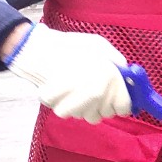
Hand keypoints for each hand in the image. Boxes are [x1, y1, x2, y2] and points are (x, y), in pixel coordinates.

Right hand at [5, 23, 131, 121]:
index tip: (116, 96)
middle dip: (102, 104)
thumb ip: (115, 60)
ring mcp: (78, 103)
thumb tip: (125, 73)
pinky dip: (67, 106)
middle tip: (93, 88)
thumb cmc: (69, 46)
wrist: (36, 49)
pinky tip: (64, 94)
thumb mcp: (98, 45)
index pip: (123, 107)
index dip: (121, 103)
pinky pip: (69, 115)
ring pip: (89, 116)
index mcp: (109, 77)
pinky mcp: (59, 107)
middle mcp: (96, 93)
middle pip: (105, 113)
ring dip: (85, 106)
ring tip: (76, 89)